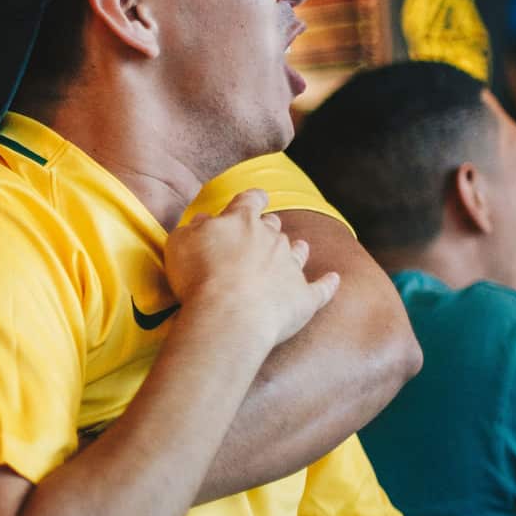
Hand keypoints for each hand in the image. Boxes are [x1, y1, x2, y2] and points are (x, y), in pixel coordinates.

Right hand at [166, 189, 339, 351]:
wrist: (229, 315)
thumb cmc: (199, 276)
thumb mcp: (180, 243)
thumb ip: (193, 228)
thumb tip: (204, 222)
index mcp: (242, 220)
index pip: (250, 200)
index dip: (251, 199)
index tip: (253, 200)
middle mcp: (272, 238)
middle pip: (274, 227)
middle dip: (268, 229)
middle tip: (259, 238)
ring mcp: (291, 267)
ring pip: (298, 250)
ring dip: (296, 250)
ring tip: (297, 249)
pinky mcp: (305, 297)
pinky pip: (322, 287)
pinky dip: (329, 282)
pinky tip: (334, 278)